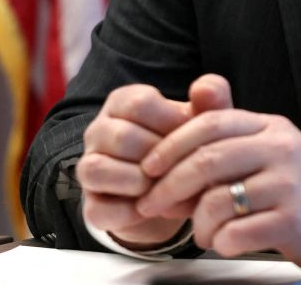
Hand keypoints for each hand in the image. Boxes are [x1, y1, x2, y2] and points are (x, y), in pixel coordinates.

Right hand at [76, 75, 232, 247]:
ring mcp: (88, 167)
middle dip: (160, 157)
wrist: (177, 194)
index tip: (192, 138)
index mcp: (123, 102)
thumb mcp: (205, 122)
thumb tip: (204, 88)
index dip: (172, 123)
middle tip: (182, 168)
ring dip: (139, 182)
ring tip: (165, 187)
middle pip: (121, 137)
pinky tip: (152, 208)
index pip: (140, 103)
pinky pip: (100, 208)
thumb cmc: (188, 147)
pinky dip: (131, 212)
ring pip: (97, 169)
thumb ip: (212, 100)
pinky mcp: (92, 206)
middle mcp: (99, 131)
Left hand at [137, 108, 300, 275]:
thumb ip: (228, 145)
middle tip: (150, 205)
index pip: (209, 123)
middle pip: (206, 159)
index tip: (148, 169)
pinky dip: (220, 243)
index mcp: (271, 128)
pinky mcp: (293, 221)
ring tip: (203, 233)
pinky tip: (227, 243)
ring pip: (216, 200)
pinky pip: (235, 233)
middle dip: (167, 186)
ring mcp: (289, 185)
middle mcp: (281, 149)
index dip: (170, 145)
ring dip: (197, 224)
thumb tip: (167, 154)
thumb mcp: (272, 154)